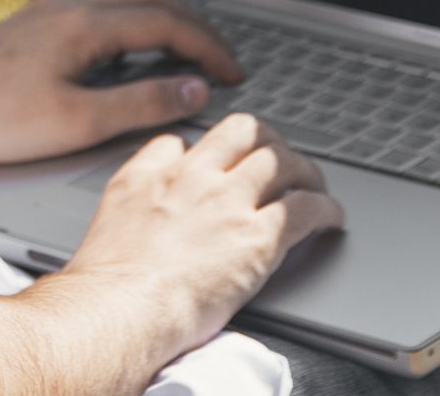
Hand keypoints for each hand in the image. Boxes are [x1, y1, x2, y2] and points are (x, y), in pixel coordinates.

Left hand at [0, 0, 242, 164]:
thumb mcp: (78, 123)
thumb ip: (141, 105)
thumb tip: (194, 90)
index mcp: (85, 23)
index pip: (169, 22)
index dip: (209, 48)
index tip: (234, 74)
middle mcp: (70, 4)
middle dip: (196, 27)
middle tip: (224, 60)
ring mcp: (52, 9)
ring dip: (166, 19)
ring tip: (191, 53)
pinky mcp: (38, 21)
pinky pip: (103, 7)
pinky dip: (136, 22)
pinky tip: (136, 49)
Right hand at [61, 113, 344, 352]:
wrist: (125, 307)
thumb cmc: (111, 283)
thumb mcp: (107, 221)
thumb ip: (130, 200)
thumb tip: (142, 208)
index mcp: (151, 175)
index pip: (184, 141)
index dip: (205, 150)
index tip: (216, 163)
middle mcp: (194, 178)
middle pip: (243, 132)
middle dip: (267, 140)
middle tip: (278, 156)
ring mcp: (229, 203)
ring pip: (282, 162)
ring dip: (305, 170)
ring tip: (313, 183)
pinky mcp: (260, 237)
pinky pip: (306, 208)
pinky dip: (326, 208)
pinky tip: (331, 216)